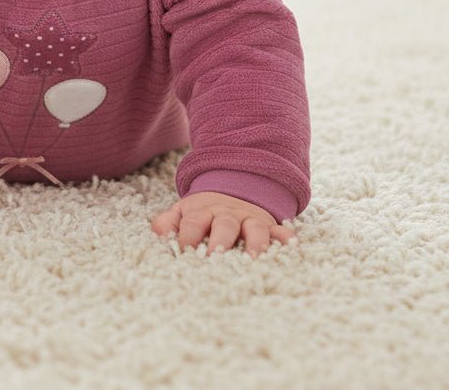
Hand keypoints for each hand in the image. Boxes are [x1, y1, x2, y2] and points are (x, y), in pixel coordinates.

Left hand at [151, 191, 296, 257]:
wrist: (231, 188)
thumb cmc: (202, 212)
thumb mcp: (182, 211)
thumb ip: (167, 222)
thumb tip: (158, 233)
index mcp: (202, 211)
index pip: (193, 223)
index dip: (188, 238)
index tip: (184, 254)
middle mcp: (227, 214)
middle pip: (224, 225)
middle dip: (220, 241)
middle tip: (216, 258)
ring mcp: (249, 218)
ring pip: (254, 228)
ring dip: (254, 243)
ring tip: (253, 260)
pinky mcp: (269, 225)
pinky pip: (280, 229)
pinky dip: (285, 237)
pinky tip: (290, 246)